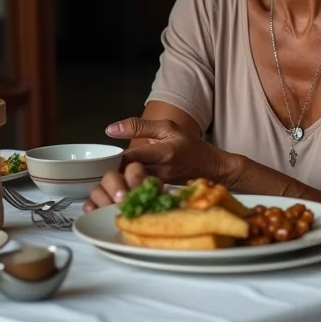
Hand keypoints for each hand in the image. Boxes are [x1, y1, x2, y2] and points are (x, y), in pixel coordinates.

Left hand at [83, 118, 233, 212]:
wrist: (212, 167)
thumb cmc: (190, 145)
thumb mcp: (168, 127)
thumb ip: (139, 126)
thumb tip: (111, 129)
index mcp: (163, 152)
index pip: (130, 157)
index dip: (114, 159)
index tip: (107, 158)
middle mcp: (162, 172)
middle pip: (128, 177)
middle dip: (114, 176)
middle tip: (107, 172)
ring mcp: (162, 187)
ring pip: (132, 188)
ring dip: (121, 185)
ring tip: (115, 181)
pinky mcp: (162, 196)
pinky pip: (140, 195)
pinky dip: (131, 191)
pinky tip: (128, 188)